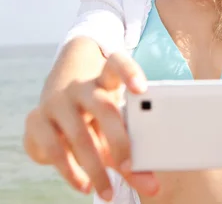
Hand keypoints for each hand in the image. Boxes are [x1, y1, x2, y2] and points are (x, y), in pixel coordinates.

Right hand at [23, 53, 159, 200]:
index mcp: (106, 81)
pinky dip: (70, 171)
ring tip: (107, 190)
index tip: (141, 88)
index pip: (116, 64)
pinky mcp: (36, 120)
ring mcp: (57, 102)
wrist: (55, 107)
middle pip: (103, 107)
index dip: (129, 72)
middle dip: (118, 140)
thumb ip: (133, 156)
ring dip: (94, 166)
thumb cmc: (96, 119)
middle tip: (129, 166)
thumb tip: (152, 187)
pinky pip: (54, 148)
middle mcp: (81, 87)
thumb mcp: (115, 130)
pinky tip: (83, 185)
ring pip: (79, 133)